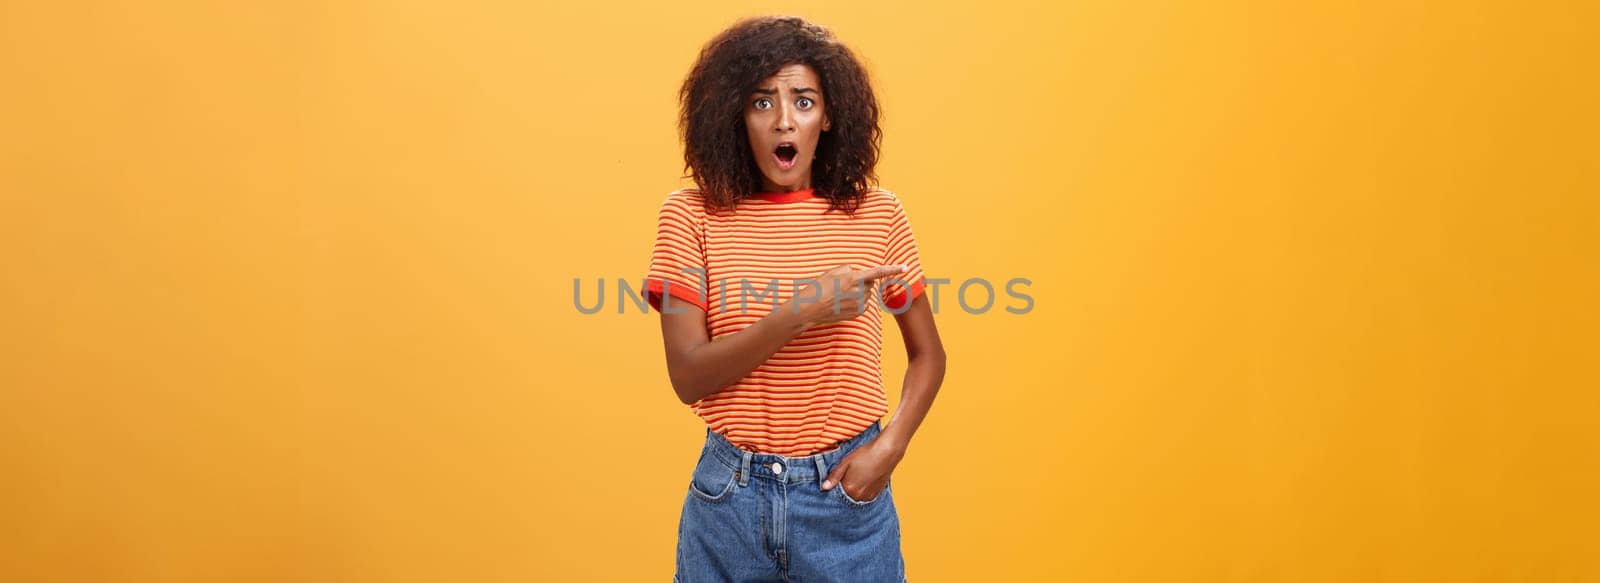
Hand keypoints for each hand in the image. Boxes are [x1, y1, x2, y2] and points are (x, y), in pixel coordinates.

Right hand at [784, 264, 908, 325]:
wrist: (811, 308)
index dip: (893, 269)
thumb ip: (849, 269)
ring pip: (867, 294)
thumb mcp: (832, 272)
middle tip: (845, 285)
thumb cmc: (819, 288)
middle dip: (863, 282)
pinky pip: (864, 303)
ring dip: (859, 292)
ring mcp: (860, 303)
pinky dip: (857, 302)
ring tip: (841, 295)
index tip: (906, 267)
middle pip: (870, 283)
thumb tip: (858, 273)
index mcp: (854, 278)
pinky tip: (844, 303)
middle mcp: (860, 291)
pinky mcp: (859, 312)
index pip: (878, 272)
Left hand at [820, 437, 904, 500]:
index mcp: (849, 489)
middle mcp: (859, 496)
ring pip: (856, 497)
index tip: (836, 479)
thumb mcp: (846, 462)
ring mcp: (869, 496)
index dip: (835, 486)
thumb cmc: (866, 454)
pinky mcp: (877, 494)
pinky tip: (864, 480)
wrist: (887, 452)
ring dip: (854, 490)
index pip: (836, 493)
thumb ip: (834, 476)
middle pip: (846, 496)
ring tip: (857, 476)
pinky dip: (862, 491)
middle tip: (848, 475)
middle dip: (844, 488)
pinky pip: (865, 496)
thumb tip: (824, 487)